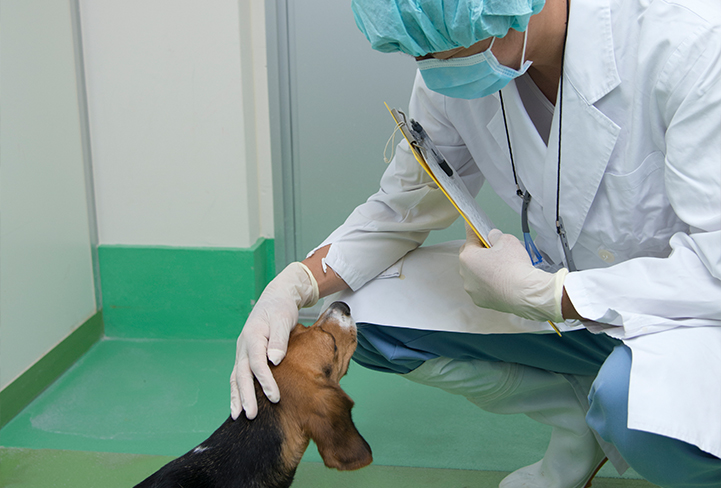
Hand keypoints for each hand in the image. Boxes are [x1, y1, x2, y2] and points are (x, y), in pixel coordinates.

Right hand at [230, 262, 318, 419]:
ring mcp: (242, 350)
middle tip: (250, 415)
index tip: (275, 397)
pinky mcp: (246, 355)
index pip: (257, 363)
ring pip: (236, 376)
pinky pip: (239, 375)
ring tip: (237, 416)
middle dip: (245, 395)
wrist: (276, 297)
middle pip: (242, 374)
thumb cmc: (282, 308)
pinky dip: (237, 390)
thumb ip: (279, 339)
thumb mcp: (283, 319)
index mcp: (253, 335)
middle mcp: (244, 345)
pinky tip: (238, 404)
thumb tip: (274, 360)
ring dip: (237, 396)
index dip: (265, 381)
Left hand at [459, 225, 567, 322]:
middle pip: (470, 258)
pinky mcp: (480, 300)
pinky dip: (488, 284)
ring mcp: (471, 289)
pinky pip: (481, 288)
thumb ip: (496, 236)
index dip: (476, 232)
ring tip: (498, 267)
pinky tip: (500, 281)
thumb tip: (492, 237)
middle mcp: (465, 274)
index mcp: (468, 257)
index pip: (470, 238)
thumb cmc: (514, 267)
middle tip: (492, 249)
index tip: (475, 227)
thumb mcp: (507, 240)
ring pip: (474, 274)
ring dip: (482, 269)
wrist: (524, 293)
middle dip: (479, 252)